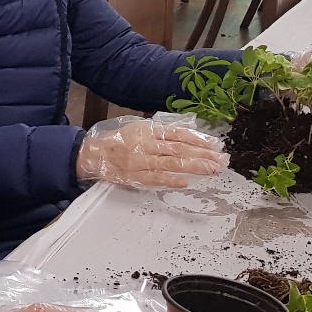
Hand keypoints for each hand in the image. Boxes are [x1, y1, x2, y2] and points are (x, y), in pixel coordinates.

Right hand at [76, 116, 226, 188]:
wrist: (91, 155)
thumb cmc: (117, 141)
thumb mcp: (138, 129)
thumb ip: (160, 133)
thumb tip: (189, 138)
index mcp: (146, 130)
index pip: (177, 134)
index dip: (198, 141)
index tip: (215, 147)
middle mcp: (144, 144)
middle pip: (178, 150)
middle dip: (202, 155)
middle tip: (221, 161)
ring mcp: (138, 161)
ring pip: (170, 164)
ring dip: (193, 168)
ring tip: (211, 170)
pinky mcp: (132, 176)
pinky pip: (154, 179)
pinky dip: (170, 180)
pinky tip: (185, 182)